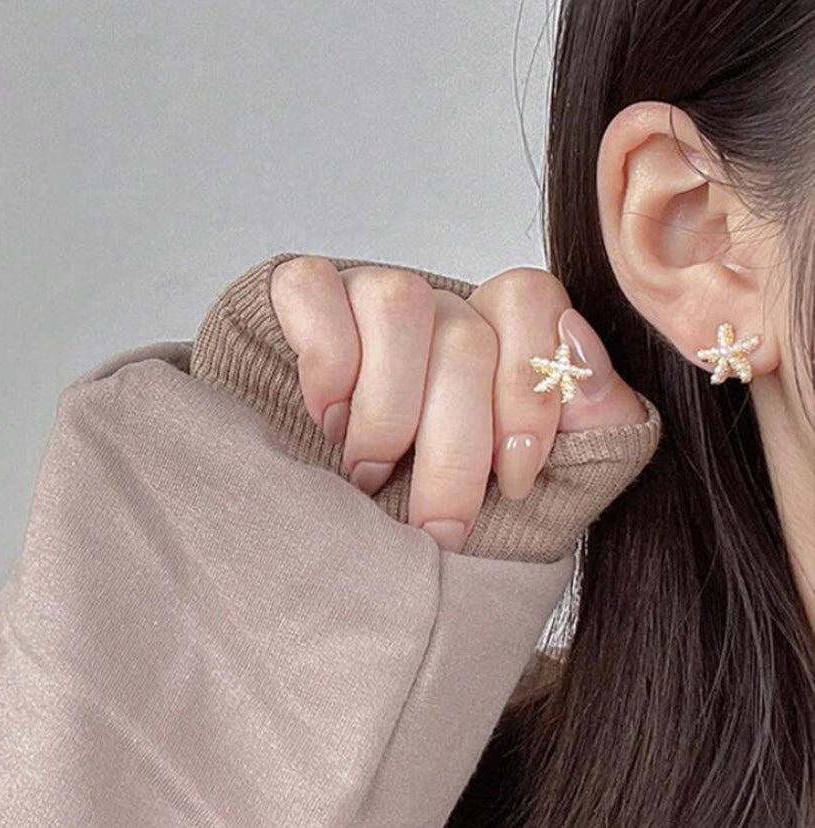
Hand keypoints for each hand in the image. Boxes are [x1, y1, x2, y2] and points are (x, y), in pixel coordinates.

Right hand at [270, 256, 646, 551]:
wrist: (338, 548)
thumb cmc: (432, 508)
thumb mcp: (530, 486)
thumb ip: (593, 423)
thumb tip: (584, 354)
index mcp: (495, 334)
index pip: (530, 300)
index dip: (527, 394)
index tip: (515, 481)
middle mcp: (435, 306)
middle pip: (464, 334)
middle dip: (455, 448)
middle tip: (436, 526)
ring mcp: (364, 293)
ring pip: (398, 302)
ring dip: (388, 412)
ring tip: (368, 477)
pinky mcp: (298, 295)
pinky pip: (312, 288)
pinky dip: (327, 363)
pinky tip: (327, 418)